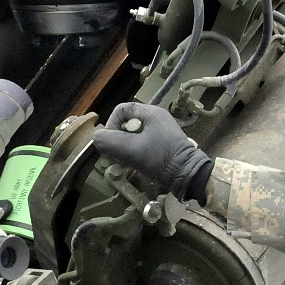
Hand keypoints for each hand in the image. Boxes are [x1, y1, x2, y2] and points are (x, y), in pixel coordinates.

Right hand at [93, 102, 213, 202]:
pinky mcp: (163, 144)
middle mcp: (156, 118)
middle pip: (126, 123)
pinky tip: (132, 164)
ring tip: (123, 162)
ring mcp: (160, 131)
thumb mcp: (132, 150)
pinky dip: (134, 152)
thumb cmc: (161, 159)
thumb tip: (96, 137)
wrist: (188, 175)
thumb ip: (110, 141)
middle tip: (115, 155)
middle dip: (117, 139)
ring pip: (133, 135)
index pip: (121, 109)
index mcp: (151, 113)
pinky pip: (142, 143)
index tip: (111, 142)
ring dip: (124, 148)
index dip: (111, 124)